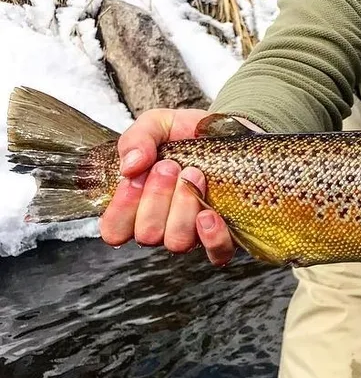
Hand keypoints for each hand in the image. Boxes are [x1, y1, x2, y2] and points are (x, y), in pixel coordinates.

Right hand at [99, 108, 235, 265]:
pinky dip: (211, 236)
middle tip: (171, 165)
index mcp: (137, 206)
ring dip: (183, 206)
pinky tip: (209, 212)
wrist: (229, 131)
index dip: (122, 207)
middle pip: (147, 233)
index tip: (138, 175)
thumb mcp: (158, 124)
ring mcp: (192, 233)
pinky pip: (216, 253)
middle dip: (157, 196)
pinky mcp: (224, 235)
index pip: (115, 230)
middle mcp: (163, 225)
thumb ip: (137, 139)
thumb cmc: (187, 134)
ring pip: (177, 241)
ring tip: (194, 174)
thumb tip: (129, 166)